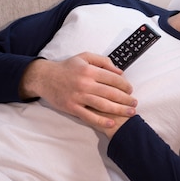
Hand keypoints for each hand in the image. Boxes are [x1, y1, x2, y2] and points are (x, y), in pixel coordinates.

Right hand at [20, 52, 136, 130]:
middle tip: (134, 103)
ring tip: (130, 112)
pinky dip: (101, 121)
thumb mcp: (85, 57)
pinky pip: (89, 116)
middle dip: (126, 99)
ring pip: (103, 105)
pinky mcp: (72, 107)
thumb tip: (120, 71)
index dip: (125, 85)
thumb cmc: (67, 67)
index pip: (113, 79)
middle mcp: (85, 83)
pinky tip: (111, 123)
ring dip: (119, 110)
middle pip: (111, 93)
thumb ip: (103, 61)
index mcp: (89, 70)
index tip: (130, 90)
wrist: (44, 77)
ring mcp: (78, 97)